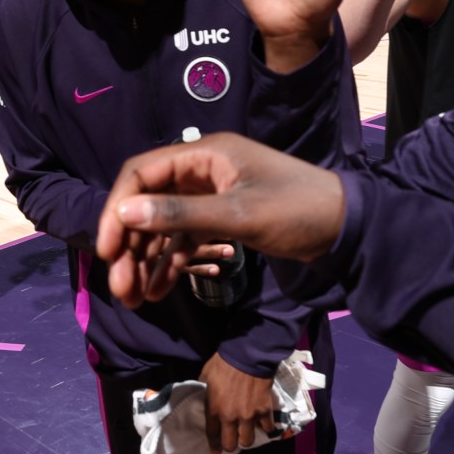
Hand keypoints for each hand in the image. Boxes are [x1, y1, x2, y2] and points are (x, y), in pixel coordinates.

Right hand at [94, 132, 345, 306]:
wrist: (346, 228)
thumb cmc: (298, 211)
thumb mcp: (240, 214)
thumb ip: (182, 215)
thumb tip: (125, 212)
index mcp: (204, 155)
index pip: (141, 174)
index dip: (117, 211)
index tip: (107, 251)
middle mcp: (201, 171)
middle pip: (147, 203)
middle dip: (129, 246)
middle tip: (119, 287)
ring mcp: (210, 195)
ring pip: (162, 226)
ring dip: (145, 261)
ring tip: (134, 299)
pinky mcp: (220, 218)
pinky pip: (183, 239)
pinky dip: (169, 264)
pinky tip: (157, 292)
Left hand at [203, 352, 279, 453]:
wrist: (247, 356)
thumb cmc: (223, 364)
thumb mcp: (205, 376)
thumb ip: (204, 390)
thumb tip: (204, 394)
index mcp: (213, 410)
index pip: (212, 435)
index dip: (214, 445)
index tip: (216, 450)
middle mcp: (230, 418)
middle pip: (230, 444)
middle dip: (230, 446)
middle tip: (232, 441)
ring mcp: (248, 416)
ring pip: (248, 441)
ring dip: (247, 439)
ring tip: (247, 433)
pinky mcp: (264, 411)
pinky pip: (267, 427)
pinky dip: (266, 428)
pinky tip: (264, 425)